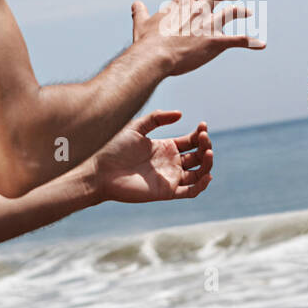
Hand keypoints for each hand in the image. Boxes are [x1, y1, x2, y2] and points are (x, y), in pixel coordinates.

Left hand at [89, 109, 212, 203]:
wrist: (99, 171)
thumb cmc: (112, 148)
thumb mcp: (136, 127)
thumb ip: (157, 118)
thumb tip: (181, 114)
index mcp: (164, 147)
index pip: (190, 142)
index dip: (199, 134)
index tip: (202, 126)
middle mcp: (170, 163)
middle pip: (198, 156)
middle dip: (205, 145)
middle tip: (203, 137)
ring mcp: (169, 178)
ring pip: (198, 173)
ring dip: (208, 163)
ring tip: (208, 152)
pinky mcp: (166, 192)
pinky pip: (189, 192)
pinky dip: (201, 186)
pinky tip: (206, 175)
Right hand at [131, 0, 265, 76]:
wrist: (155, 56)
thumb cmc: (147, 42)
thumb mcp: (142, 24)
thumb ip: (141, 13)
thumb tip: (136, 4)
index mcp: (181, 4)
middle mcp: (198, 9)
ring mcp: (208, 24)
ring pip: (231, 12)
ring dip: (241, 11)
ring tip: (248, 12)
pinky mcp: (216, 41)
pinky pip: (238, 40)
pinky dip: (251, 42)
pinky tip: (260, 44)